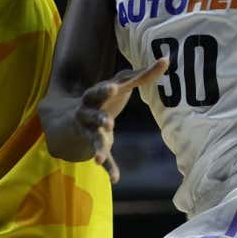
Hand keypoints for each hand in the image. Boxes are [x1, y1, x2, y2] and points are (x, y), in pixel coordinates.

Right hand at [48, 58, 167, 182]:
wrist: (70, 119)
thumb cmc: (105, 97)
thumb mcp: (120, 84)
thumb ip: (142, 75)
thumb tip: (166, 59)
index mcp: (95, 95)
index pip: (100, 90)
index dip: (106, 89)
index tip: (115, 88)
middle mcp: (88, 112)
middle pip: (91, 113)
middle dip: (99, 117)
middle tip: (108, 122)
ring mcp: (89, 131)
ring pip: (92, 139)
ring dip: (97, 147)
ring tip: (98, 158)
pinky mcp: (96, 146)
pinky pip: (102, 157)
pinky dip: (108, 167)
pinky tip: (115, 178)